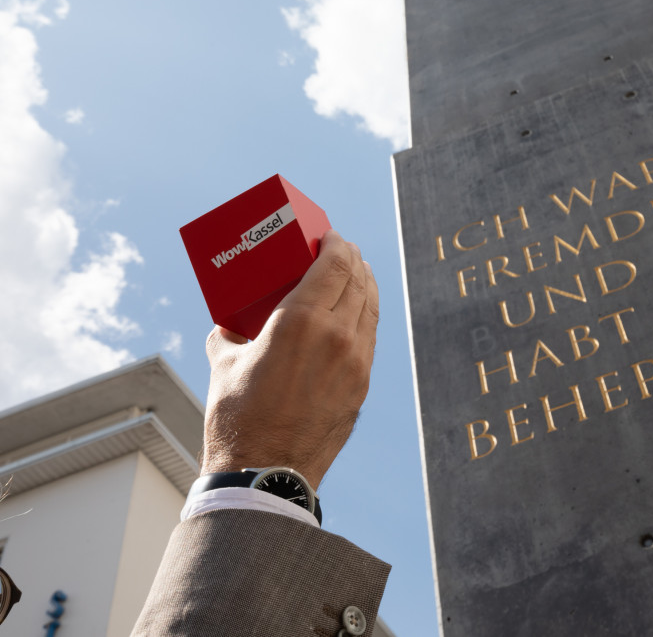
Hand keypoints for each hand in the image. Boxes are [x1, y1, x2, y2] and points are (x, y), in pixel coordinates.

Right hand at [201, 229, 378, 488]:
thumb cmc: (239, 419)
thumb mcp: (224, 365)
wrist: (267, 473)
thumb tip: (228, 326)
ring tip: (354, 275)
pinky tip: (356, 313)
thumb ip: (228, 335)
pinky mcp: (362, 385)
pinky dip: (365, 316)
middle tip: (340, 250)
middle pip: (358, 280)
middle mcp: (337, 336)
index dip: (338, 243)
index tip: (330, 236)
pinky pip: (370, 337)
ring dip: (364, 285)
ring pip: (370, 308)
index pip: (335, 264)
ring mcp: (356, 362)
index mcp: (302, 321)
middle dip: (351, 259)